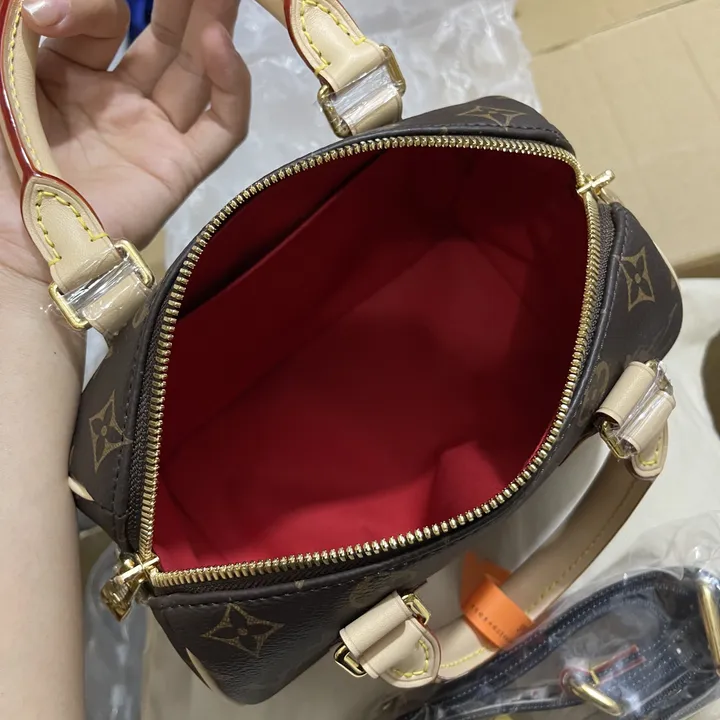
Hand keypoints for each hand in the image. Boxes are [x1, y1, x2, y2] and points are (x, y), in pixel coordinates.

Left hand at [0, 0, 249, 283]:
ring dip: (211, 22)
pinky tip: (219, 45)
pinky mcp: (181, 168)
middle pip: (163, 38)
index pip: (105, 23)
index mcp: (68, 75)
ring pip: (196, 72)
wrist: (11, 243)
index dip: (92, 5)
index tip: (47, 17)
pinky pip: (222, 128)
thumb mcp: (1, 78)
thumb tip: (50, 3)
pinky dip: (231, 88)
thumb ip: (19, 28)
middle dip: (180, 0)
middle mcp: (118, 100)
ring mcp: (155, 135)